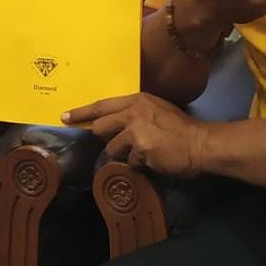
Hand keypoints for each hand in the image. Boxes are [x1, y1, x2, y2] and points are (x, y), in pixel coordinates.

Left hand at [62, 93, 206, 177]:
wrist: (201, 144)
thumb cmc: (181, 128)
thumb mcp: (157, 110)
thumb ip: (136, 114)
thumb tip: (117, 125)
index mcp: (137, 100)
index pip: (102, 105)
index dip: (82, 112)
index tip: (65, 116)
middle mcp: (133, 112)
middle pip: (100, 127)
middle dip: (107, 139)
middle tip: (123, 143)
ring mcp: (136, 130)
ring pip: (112, 148)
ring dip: (126, 155)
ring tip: (146, 152)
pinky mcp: (141, 149)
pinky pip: (129, 163)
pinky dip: (139, 165)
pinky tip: (153, 161)